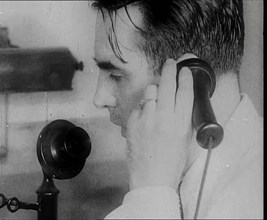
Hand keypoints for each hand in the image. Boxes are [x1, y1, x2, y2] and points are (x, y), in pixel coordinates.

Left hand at [126, 58, 193, 190]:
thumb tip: (178, 101)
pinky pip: (138, 106)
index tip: (184, 70)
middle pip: (167, 84)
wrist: (151, 178)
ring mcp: (146, 118)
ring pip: (150, 91)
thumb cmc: (171, 162)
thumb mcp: (184, 139)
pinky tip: (145, 118)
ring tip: (155, 99)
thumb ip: (182, 117)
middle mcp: (164, 117)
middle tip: (169, 62)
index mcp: (180, 122)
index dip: (185, 77)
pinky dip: (142, 109)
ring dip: (154, 91)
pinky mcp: (132, 122)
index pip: (185, 92)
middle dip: (169, 69)